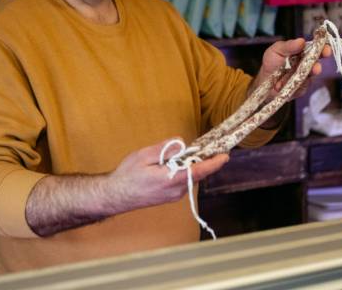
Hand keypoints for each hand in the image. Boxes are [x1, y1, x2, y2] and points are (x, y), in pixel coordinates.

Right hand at [108, 138, 228, 210]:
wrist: (115, 195)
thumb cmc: (127, 175)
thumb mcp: (144, 155)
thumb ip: (165, 149)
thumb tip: (182, 144)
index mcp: (171, 180)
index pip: (198, 171)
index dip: (214, 163)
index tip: (225, 156)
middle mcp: (176, 191)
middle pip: (195, 173)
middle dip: (197, 160)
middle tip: (191, 148)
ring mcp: (174, 196)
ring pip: (188, 177)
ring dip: (186, 166)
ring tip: (168, 158)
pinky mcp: (170, 197)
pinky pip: (182, 181)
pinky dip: (180, 172)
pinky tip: (166, 167)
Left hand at [251, 38, 331, 100]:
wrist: (264, 81)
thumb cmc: (271, 63)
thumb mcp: (276, 50)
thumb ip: (288, 46)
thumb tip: (301, 41)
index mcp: (303, 52)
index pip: (316, 49)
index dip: (322, 49)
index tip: (326, 49)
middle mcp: (306, 64)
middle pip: (316, 64)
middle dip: (317, 65)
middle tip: (316, 67)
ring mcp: (305, 77)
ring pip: (309, 77)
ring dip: (308, 76)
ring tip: (310, 72)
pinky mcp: (301, 89)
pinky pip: (300, 87)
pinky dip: (293, 85)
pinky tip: (281, 85)